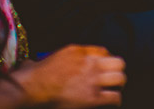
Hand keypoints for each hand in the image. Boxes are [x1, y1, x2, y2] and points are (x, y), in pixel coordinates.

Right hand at [10, 45, 125, 107]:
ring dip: (119, 84)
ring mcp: (93, 80)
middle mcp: (90, 64)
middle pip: (118, 62)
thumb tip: (47, 61)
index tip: (105, 66)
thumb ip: (62, 56)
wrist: (33, 87)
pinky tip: (113, 102)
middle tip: (114, 77)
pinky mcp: (93, 97)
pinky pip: (114, 97)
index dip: (107, 60)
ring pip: (120, 78)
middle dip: (118, 70)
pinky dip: (116, 100)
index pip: (104, 52)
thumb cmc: (35, 75)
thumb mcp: (51, 56)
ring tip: (116, 89)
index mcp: (80, 52)